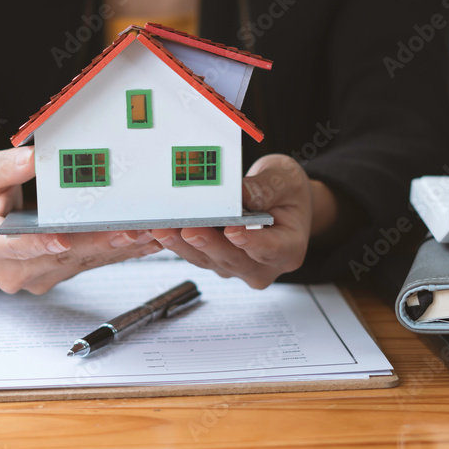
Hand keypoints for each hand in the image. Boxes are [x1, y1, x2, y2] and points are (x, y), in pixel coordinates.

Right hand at [0, 147, 161, 293]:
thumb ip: (6, 168)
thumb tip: (33, 158)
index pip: (17, 246)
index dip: (41, 243)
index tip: (64, 238)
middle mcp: (14, 269)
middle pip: (61, 256)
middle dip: (99, 241)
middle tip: (130, 229)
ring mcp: (37, 278)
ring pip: (82, 262)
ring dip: (117, 248)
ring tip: (148, 232)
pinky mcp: (57, 277)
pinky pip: (90, 264)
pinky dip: (118, 252)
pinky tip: (143, 242)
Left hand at [150, 154, 336, 288]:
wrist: (282, 202)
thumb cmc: (287, 192)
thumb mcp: (285, 180)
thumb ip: (265, 189)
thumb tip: (240, 194)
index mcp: (289, 249)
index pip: (271, 250)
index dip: (251, 243)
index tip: (233, 232)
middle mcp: (264, 266)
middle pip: (233, 260)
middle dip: (208, 244)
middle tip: (189, 229)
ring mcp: (237, 268)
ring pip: (208, 260)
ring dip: (184, 245)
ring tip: (163, 228)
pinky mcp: (216, 262)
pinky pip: (195, 254)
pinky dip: (177, 242)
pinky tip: (159, 229)